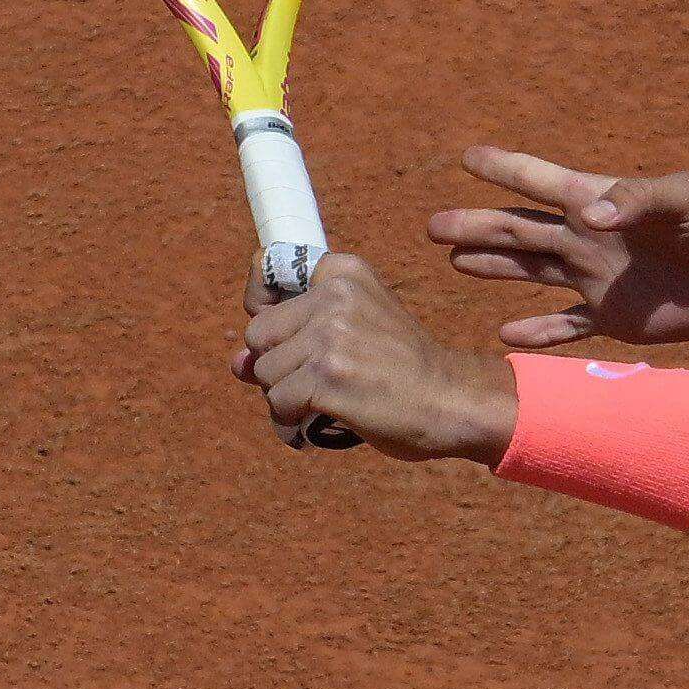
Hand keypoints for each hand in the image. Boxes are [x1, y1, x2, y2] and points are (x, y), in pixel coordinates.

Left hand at [232, 255, 511, 460]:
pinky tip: (325, 418)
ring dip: (288, 395)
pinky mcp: (328, 377)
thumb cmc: (404, 369)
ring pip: (265, 372)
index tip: (277, 326)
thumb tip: (236, 363)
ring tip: (330, 398)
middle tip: (319, 377)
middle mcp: (334, 296)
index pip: (267, 269)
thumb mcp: (357, 329)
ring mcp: (330, 336)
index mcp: (343, 272)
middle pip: (258, 334)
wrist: (452, 401)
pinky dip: (294, 419)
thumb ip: (293, 337)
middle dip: (279, 362)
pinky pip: (279, 403)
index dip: (262, 306)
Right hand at [426, 146, 688, 346]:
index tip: (466, 157)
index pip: (540, 181)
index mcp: (601, 201)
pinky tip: (504, 333)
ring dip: (493, 265)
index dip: (504, 169)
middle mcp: (588, 238)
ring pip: (531, 270)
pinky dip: (536, 332)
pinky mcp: (614, 316)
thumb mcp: (687, 200)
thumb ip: (640, 199)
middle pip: (520, 229)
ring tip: (453, 260)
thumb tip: (591, 213)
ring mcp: (596, 278)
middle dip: (477, 226)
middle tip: (433, 226)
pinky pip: (566, 325)